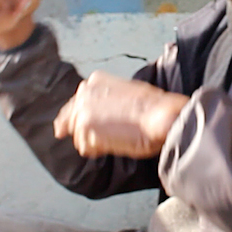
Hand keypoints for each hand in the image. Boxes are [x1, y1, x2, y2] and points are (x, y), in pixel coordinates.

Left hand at [54, 70, 189, 157]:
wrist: (160, 116)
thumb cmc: (152, 107)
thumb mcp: (127, 92)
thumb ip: (106, 99)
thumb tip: (97, 112)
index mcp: (95, 81)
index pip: (76, 102)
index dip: (77, 116)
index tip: (73, 125)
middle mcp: (84, 93)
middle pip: (71, 119)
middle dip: (81, 130)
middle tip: (101, 136)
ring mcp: (82, 111)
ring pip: (79, 136)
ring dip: (94, 141)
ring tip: (115, 137)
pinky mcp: (84, 129)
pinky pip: (86, 148)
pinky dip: (98, 150)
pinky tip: (113, 144)